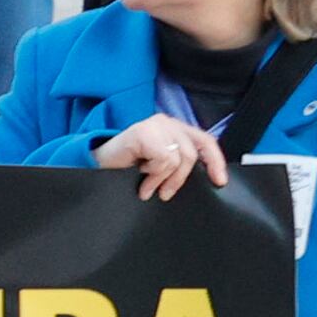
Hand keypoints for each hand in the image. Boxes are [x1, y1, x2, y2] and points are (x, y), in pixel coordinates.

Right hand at [93, 111, 231, 201]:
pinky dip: (153, 174)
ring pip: (178, 159)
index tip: (219, 182)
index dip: (215, 161)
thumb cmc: (129, 166)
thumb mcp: (161, 163)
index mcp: (176, 129)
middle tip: (165, 194)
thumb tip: (207, 175)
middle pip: (191, 154)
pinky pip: (163, 159)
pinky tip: (140, 174)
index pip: (205, 141)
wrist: (98, 165)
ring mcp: (154, 125)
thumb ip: (181, 161)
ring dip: (163, 179)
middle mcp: (167, 123)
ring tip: (148, 187)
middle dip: (180, 179)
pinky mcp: (142, 132)